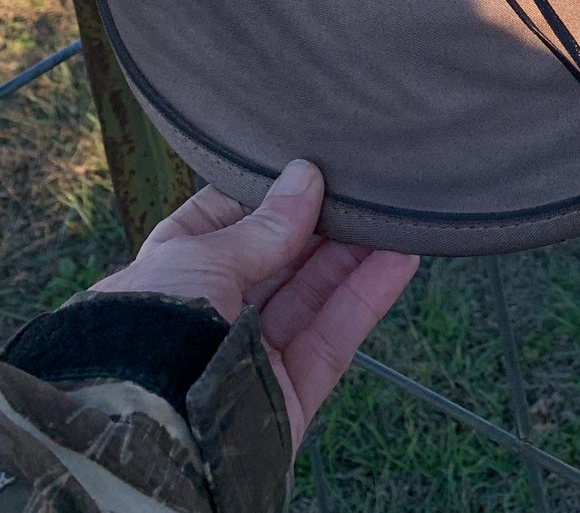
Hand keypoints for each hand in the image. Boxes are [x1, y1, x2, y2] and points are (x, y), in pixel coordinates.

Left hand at [92, 159, 417, 449]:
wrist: (152, 440)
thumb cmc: (149, 338)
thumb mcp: (198, 259)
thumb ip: (262, 225)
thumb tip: (305, 177)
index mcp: (170, 280)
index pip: (222, 225)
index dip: (264, 197)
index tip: (306, 169)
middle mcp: (209, 318)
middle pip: (277, 261)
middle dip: (320, 225)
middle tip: (360, 188)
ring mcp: (250, 358)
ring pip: (312, 297)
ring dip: (354, 255)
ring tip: (392, 216)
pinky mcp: (286, 397)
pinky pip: (333, 341)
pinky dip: (367, 299)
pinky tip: (400, 258)